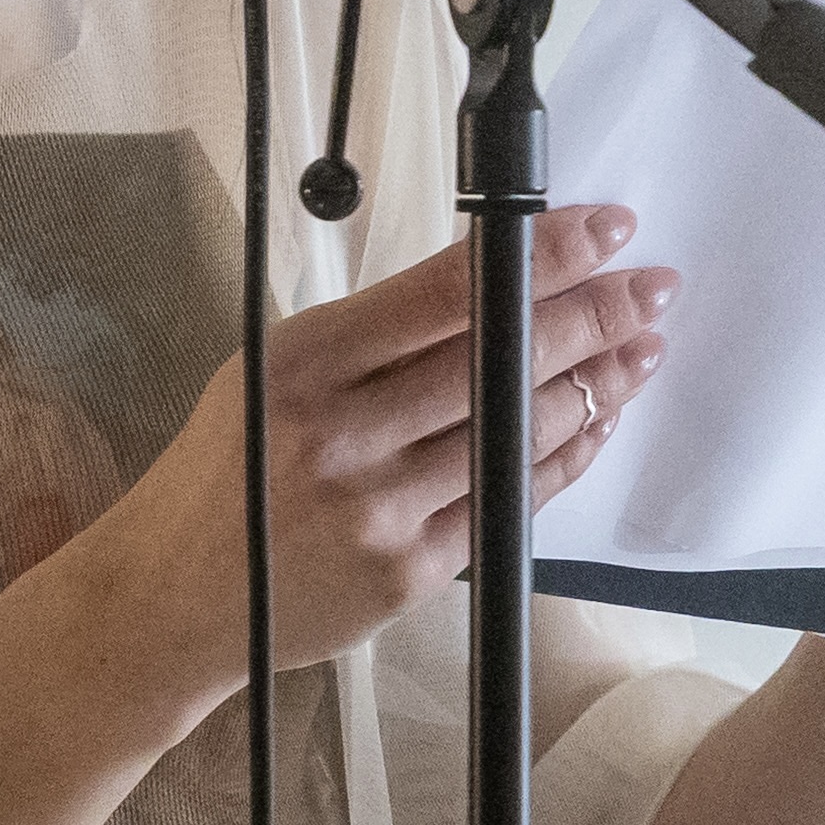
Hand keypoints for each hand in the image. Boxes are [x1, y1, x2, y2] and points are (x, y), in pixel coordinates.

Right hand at [89, 208, 670, 674]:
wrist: (173, 595)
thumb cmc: (228, 473)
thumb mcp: (274, 371)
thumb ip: (373, 333)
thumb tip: (488, 281)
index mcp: (306, 363)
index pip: (448, 292)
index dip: (540, 256)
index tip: (602, 229)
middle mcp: (345, 434)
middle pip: (500, 359)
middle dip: (594, 316)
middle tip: (650, 288)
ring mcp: (381, 508)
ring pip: (520, 432)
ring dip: (597, 386)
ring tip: (639, 350)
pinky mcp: (411, 570)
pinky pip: (512, 502)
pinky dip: (565, 457)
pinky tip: (595, 422)